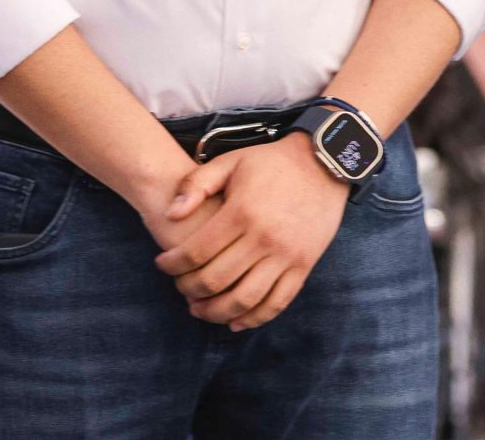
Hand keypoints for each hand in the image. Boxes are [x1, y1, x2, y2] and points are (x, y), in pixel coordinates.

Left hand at [151, 137, 350, 330]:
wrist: (322, 164)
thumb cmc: (271, 163)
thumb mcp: (231, 162)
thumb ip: (197, 184)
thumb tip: (171, 214)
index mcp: (241, 212)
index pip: (196, 251)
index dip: (173, 263)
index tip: (162, 264)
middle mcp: (263, 238)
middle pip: (216, 280)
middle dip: (189, 289)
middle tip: (179, 287)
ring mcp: (286, 255)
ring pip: (245, 299)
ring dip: (216, 312)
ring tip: (199, 310)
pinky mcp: (303, 266)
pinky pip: (277, 303)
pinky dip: (254, 319)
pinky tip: (235, 322)